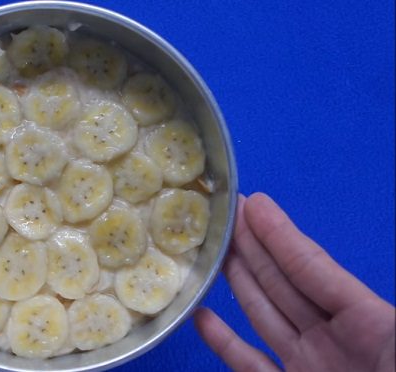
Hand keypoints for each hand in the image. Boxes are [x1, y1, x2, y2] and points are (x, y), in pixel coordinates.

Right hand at [194, 193, 394, 370]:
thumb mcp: (392, 334)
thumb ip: (352, 295)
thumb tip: (310, 256)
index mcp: (365, 319)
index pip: (312, 267)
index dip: (279, 234)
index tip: (250, 203)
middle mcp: (331, 337)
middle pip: (282, 282)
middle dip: (252, 243)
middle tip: (222, 213)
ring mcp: (307, 365)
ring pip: (264, 315)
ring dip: (237, 280)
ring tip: (209, 249)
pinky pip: (251, 367)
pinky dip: (224, 343)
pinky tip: (202, 316)